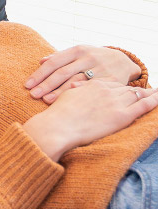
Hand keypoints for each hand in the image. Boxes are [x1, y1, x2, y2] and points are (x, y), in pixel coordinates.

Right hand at [24, 81, 157, 160]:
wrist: (60, 125)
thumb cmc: (59, 112)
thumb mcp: (67, 95)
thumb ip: (76, 89)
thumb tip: (75, 86)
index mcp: (92, 84)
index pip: (112, 83)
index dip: (120, 86)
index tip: (126, 88)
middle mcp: (106, 89)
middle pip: (125, 88)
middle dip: (137, 89)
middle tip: (149, 90)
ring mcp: (114, 102)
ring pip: (136, 94)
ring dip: (148, 93)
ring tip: (157, 92)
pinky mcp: (121, 116)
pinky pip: (142, 106)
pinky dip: (153, 101)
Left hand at [25, 44, 140, 103]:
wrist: (123, 60)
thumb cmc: (93, 57)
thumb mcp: (79, 52)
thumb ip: (60, 56)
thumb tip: (41, 61)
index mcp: (77, 50)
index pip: (54, 62)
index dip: (40, 73)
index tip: (27, 84)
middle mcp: (87, 57)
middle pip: (62, 72)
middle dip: (46, 84)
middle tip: (32, 94)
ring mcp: (99, 69)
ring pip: (76, 81)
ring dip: (59, 92)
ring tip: (45, 100)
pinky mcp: (110, 80)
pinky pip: (91, 89)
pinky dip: (78, 95)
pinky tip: (68, 102)